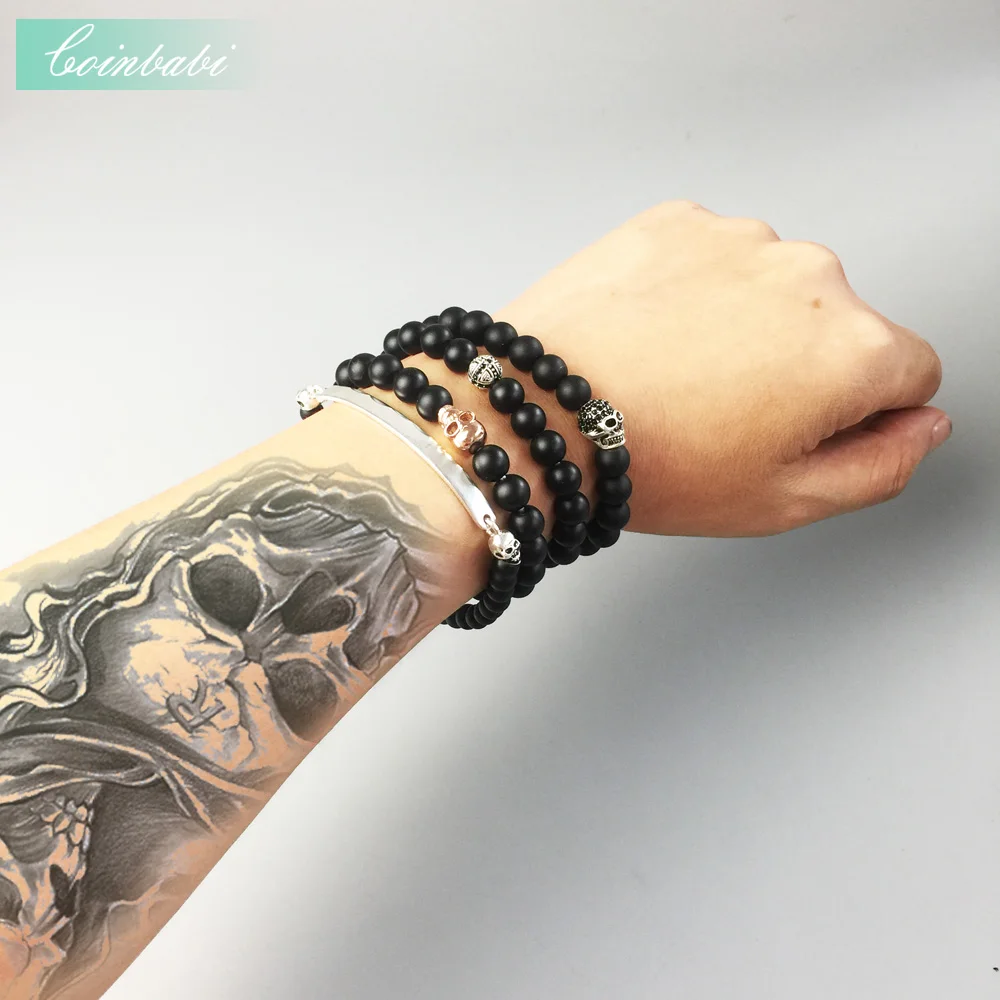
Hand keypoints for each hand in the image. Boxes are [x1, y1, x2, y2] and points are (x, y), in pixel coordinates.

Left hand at [497, 201, 946, 536]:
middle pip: (842, 324)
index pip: (911, 373)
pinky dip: (694, 290)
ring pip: (775, 287)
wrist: (539, 412)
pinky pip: (714, 258)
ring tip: (676, 373)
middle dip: (802, 365)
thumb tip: (921, 426)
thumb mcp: (783, 501)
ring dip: (745, 323)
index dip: (859, 414)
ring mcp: (740, 238)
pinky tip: (652, 335)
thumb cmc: (651, 462)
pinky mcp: (678, 221)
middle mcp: (809, 275)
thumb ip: (880, 465)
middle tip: (721, 412)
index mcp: (851, 348)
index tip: (795, 431)